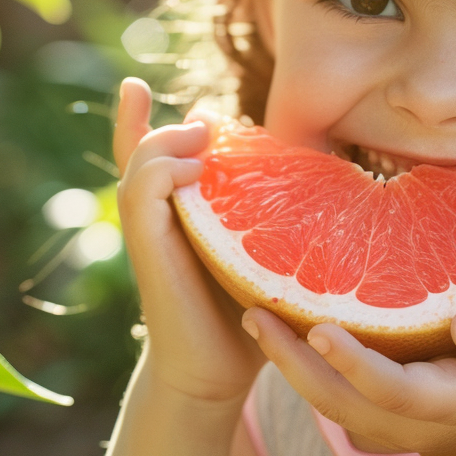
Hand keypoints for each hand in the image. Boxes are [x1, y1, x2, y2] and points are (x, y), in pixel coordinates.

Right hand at [114, 78, 264, 404]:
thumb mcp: (261, 252)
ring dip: (165, 141)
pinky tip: (195, 169)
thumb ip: (269, 214)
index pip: (146, 156)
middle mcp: (156, 218)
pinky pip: (141, 197)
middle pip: (137, 151)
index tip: (135, 83)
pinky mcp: (150, 252)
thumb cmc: (246, 315)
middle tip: (203, 118)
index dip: (133, 117)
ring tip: (201, 132)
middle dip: (150, 121)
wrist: (218, 373)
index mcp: (176, 213)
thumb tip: (322, 171)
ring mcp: (149, 233)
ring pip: (138, 167)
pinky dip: (162, 171)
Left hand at [242, 307, 455, 455]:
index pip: (389, 390)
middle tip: (254, 313)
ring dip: (282, 358)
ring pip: (319, 395)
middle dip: (291, 361)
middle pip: (335, 398)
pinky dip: (292, 355)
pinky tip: (273, 312)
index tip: (321, 330)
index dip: (354, 364)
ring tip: (250, 309)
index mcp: (440, 403)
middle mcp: (397, 417)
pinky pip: (319, 384)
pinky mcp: (361, 403)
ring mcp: (374, 417)